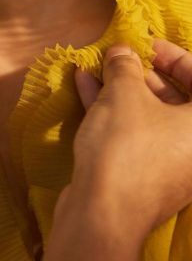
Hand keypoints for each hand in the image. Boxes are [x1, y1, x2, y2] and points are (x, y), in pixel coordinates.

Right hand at [55, 40, 191, 244]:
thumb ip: (126, 67)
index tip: (145, 45)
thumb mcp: (124, 95)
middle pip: (175, 98)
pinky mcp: (145, 177)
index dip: (173, 55)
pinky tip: (86, 89)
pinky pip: (134, 135)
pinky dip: (113, 113)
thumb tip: (123, 52)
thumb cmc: (125, 147)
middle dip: (142, 73)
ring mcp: (171, 165)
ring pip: (149, 117)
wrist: (102, 215)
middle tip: (117, 58)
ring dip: (122, 91)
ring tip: (96, 68)